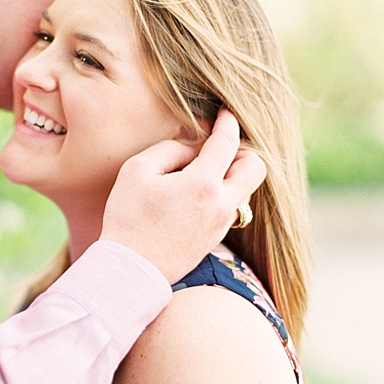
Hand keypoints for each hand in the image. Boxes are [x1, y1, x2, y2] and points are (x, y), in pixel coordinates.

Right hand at [100, 108, 264, 282]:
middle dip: (241, 151)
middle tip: (216, 148)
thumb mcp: (138, 170)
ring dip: (231, 174)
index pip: (227, 143)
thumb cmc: (128, 217)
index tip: (225, 113)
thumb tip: (193, 146)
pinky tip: (194, 195)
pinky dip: (221, 194)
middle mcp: (221, 205)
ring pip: (245, 189)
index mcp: (203, 184)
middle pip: (255, 167)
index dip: (228, 123)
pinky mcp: (216, 239)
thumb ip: (171, 149)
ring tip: (200, 172)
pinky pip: (231, 207)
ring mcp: (222, 225)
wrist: (130, 270)